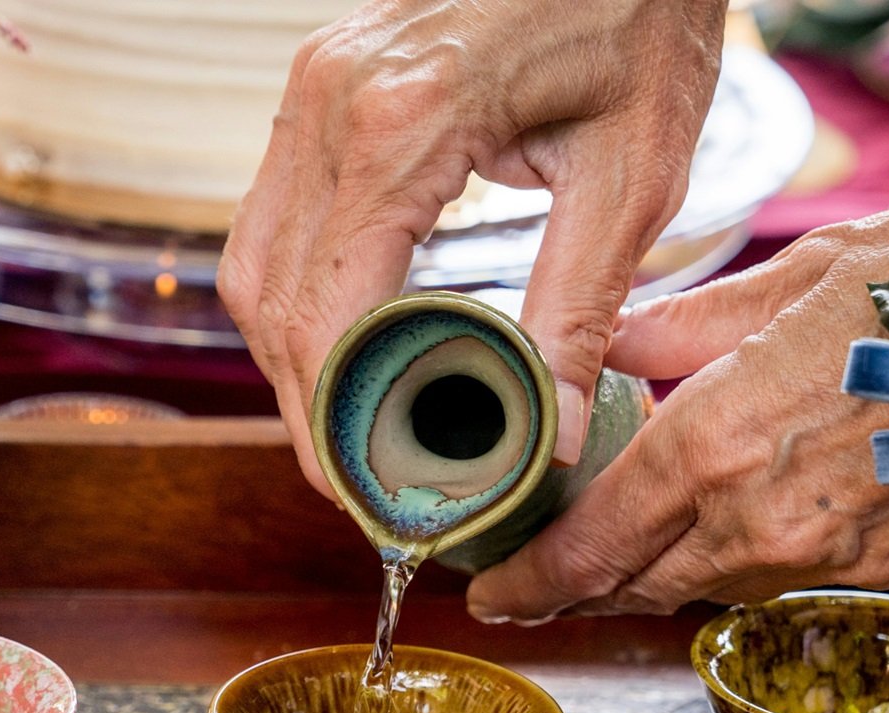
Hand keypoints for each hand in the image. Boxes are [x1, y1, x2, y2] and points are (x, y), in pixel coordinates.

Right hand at [217, 0, 725, 496]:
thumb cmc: (637, 19)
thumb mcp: (631, 171)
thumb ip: (578, 310)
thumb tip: (554, 435)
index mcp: (404, 125)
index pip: (325, 310)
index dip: (332, 418)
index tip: (362, 490)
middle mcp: (331, 102)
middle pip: (269, 297)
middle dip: (303, 402)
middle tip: (353, 475)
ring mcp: (312, 88)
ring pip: (251, 260)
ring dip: (287, 353)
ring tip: (345, 421)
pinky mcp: (317, 86)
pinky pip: (271, 216)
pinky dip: (293, 292)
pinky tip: (343, 337)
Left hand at [465, 191, 888, 622]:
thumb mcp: (789, 281)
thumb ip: (680, 328)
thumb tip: (610, 344)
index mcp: (715, 446)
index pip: (591, 545)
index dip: (530, 583)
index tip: (490, 595)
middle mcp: (755, 518)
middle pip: (633, 584)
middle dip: (571, 594)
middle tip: (524, 592)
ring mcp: (817, 551)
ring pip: (699, 588)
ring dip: (645, 579)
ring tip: (600, 565)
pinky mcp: (869, 563)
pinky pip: (768, 579)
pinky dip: (723, 566)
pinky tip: (704, 541)